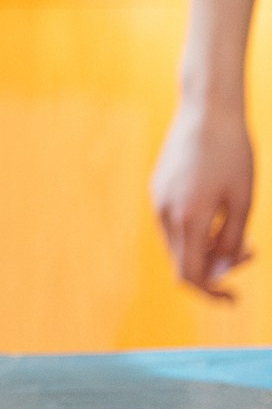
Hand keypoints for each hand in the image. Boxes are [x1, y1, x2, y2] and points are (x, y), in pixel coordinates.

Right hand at [152, 96, 255, 299]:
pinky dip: (195, 228)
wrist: (206, 110)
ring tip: (238, 228)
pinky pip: (173, 221)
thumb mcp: (243, 202)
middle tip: (251, 250)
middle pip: (184, 261)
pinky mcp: (158, 187)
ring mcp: (157, 198)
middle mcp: (165, 212)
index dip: (212, 293)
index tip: (235, 298)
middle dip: (216, 267)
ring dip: (207, 246)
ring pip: (178, 242)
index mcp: (188, 219)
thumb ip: (231, 241)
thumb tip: (220, 269)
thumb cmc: (232, 154)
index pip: (191, 275)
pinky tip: (217, 209)